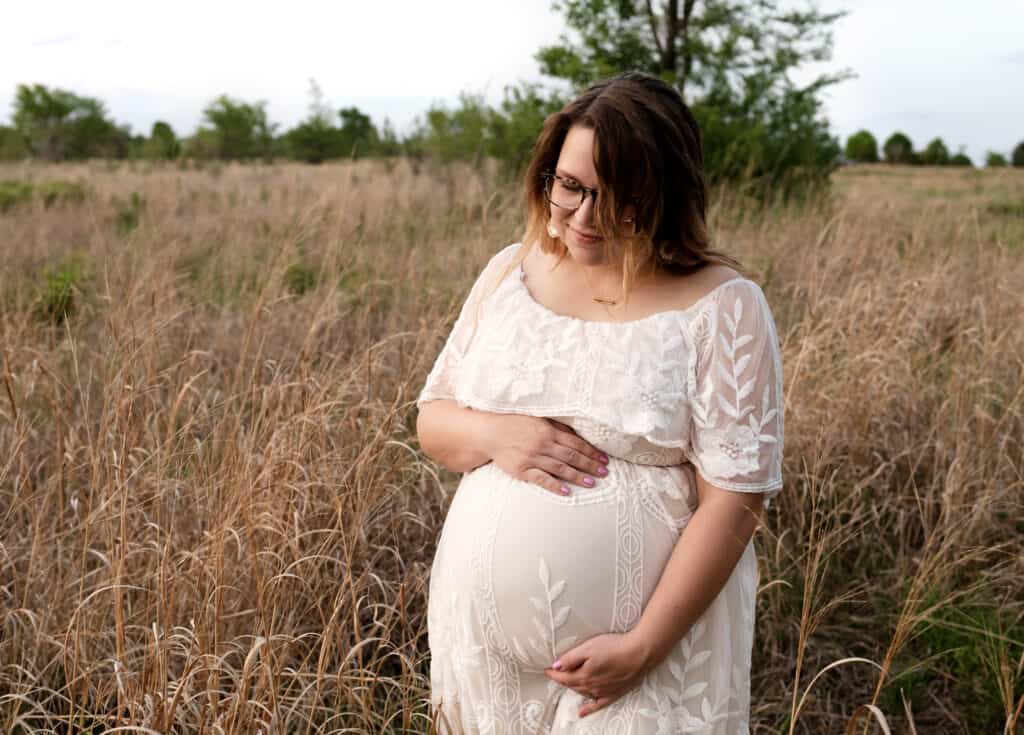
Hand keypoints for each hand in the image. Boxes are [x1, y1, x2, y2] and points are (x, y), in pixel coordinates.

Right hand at [486, 414, 608, 495]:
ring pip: (560, 468)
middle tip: (604, 472)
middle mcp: (543, 444)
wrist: (490, 433)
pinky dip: (555, 485)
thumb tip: (577, 435)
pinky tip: (567, 491)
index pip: (576, 443)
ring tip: (592, 483)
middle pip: (572, 456)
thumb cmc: (516, 424)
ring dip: (578, 476)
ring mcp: (532, 457)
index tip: (604, 459)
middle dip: (590, 465)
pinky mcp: (522, 470)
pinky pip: (541, 479)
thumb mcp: (538, 419)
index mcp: (548, 430)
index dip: (591, 452)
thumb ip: (557, 427)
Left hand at [542, 631, 649, 718]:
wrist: (640, 654)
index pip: (563, 676)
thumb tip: (556, 666)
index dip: (553, 673)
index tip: (546, 669)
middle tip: (555, 673)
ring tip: (567, 684)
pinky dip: (588, 709)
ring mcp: (603, 692)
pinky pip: (597, 704)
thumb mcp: (588, 647)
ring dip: (573, 688)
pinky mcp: (614, 694)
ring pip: (582, 692)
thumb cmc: (614, 647)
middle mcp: (591, 687)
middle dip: (562, 679)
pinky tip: (582, 712)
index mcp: (584, 675)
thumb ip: (571, 658)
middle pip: (572, 684)